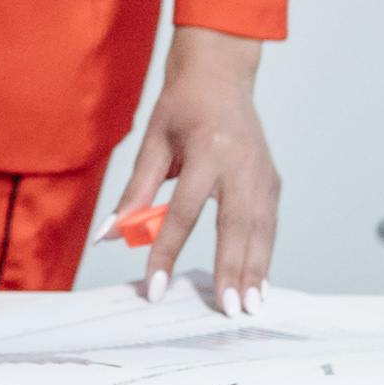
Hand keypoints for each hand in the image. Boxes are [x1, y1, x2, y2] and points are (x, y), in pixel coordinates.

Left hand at [115, 23, 278, 308]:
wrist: (221, 74)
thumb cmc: (182, 107)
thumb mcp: (152, 142)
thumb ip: (134, 191)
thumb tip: (110, 235)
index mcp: (207, 151)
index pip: (184, 212)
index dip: (167, 252)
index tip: (155, 288)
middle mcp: (241, 164)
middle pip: (235, 226)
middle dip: (232, 270)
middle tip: (227, 309)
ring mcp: (263, 174)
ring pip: (261, 231)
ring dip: (256, 271)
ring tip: (249, 307)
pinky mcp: (273, 181)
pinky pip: (269, 226)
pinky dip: (265, 256)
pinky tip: (260, 284)